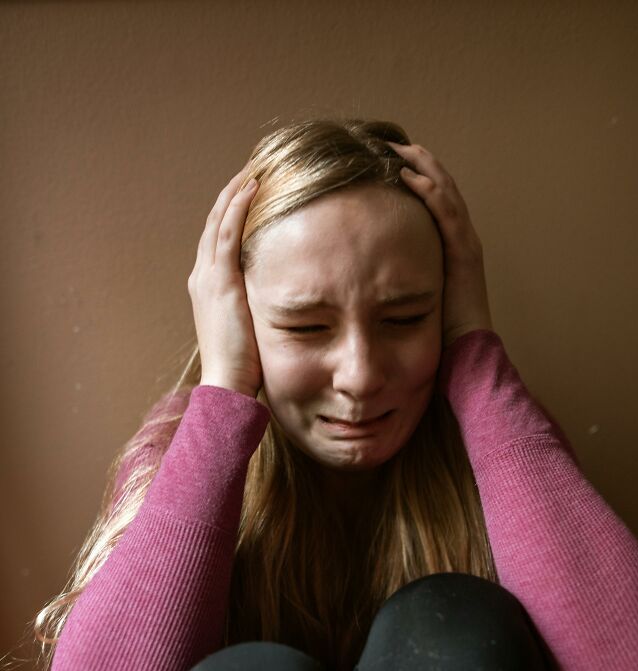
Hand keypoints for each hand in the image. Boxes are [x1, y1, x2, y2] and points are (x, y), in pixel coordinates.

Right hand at [188, 164, 262, 395]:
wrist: (226, 386)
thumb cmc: (242, 368)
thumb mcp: (250, 330)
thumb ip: (258, 308)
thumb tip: (282, 300)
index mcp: (207, 287)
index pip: (219, 239)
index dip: (233, 212)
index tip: (253, 191)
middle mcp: (202, 276)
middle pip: (216, 222)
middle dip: (234, 193)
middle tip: (255, 167)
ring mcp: (209, 276)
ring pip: (220, 219)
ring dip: (237, 190)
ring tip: (256, 166)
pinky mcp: (221, 281)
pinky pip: (228, 232)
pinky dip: (238, 206)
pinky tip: (254, 186)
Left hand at [386, 141, 493, 344]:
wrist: (466, 355)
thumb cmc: (439, 333)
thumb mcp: (413, 297)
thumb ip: (397, 280)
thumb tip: (362, 274)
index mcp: (450, 248)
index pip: (434, 203)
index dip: (415, 178)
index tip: (388, 164)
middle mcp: (461, 240)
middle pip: (441, 189)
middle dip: (419, 164)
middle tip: (392, 144)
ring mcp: (465, 244)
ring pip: (446, 193)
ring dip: (423, 167)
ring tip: (399, 148)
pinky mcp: (464, 253)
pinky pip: (447, 213)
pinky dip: (429, 191)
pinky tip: (408, 175)